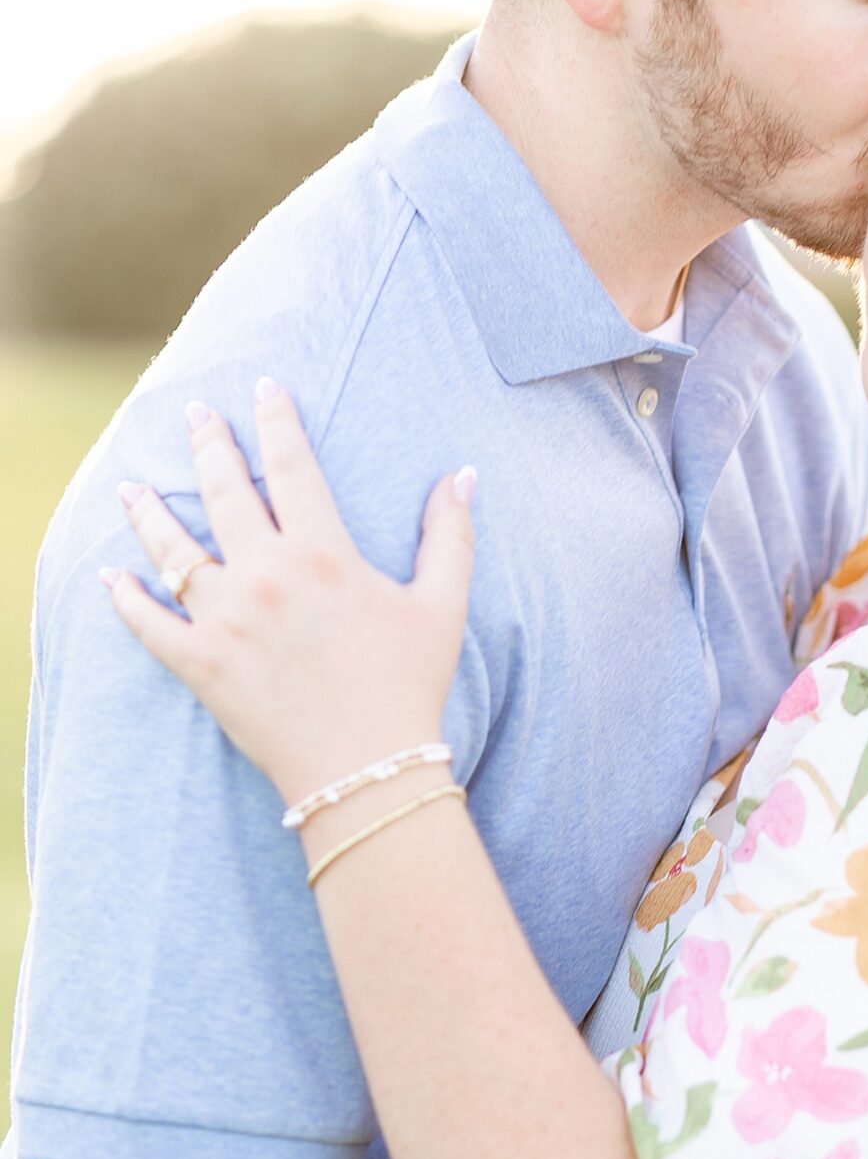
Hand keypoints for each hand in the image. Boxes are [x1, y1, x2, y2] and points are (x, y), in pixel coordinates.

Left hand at [103, 380, 475, 810]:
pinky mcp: (199, 665)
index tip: (265, 389)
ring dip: (151, 512)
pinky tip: (111, 578)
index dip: (277, 420)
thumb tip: (464, 475)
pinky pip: (148, 624)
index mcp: (323, 552)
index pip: (291, 464)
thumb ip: (450, 534)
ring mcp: (225, 620)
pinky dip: (126, 600)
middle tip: (196, 414)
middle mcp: (265, 575)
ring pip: (174, 550)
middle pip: (225, 491)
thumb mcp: (442, 604)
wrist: (367, 769)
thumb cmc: (410, 685)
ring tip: (133, 486)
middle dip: (208, 445)